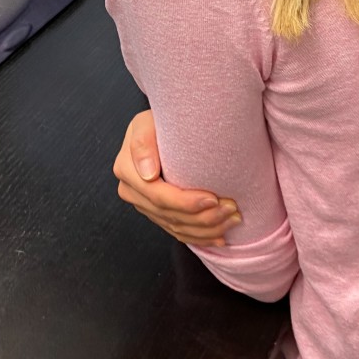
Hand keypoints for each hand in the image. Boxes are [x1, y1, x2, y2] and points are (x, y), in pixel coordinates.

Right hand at [113, 110, 241, 247]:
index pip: (158, 195)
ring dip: (206, 229)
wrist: (159, 129)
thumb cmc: (157, 122)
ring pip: (176, 227)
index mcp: (126, 170)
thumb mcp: (146, 122)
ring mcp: (143, 205)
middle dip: (203, 217)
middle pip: (169, 214)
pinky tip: (220, 236)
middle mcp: (130, 191)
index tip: (213, 198)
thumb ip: (142, 143)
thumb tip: (148, 175)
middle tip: (232, 210)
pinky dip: (200, 236)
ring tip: (233, 220)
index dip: (186, 202)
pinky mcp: (155, 213)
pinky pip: (177, 231)